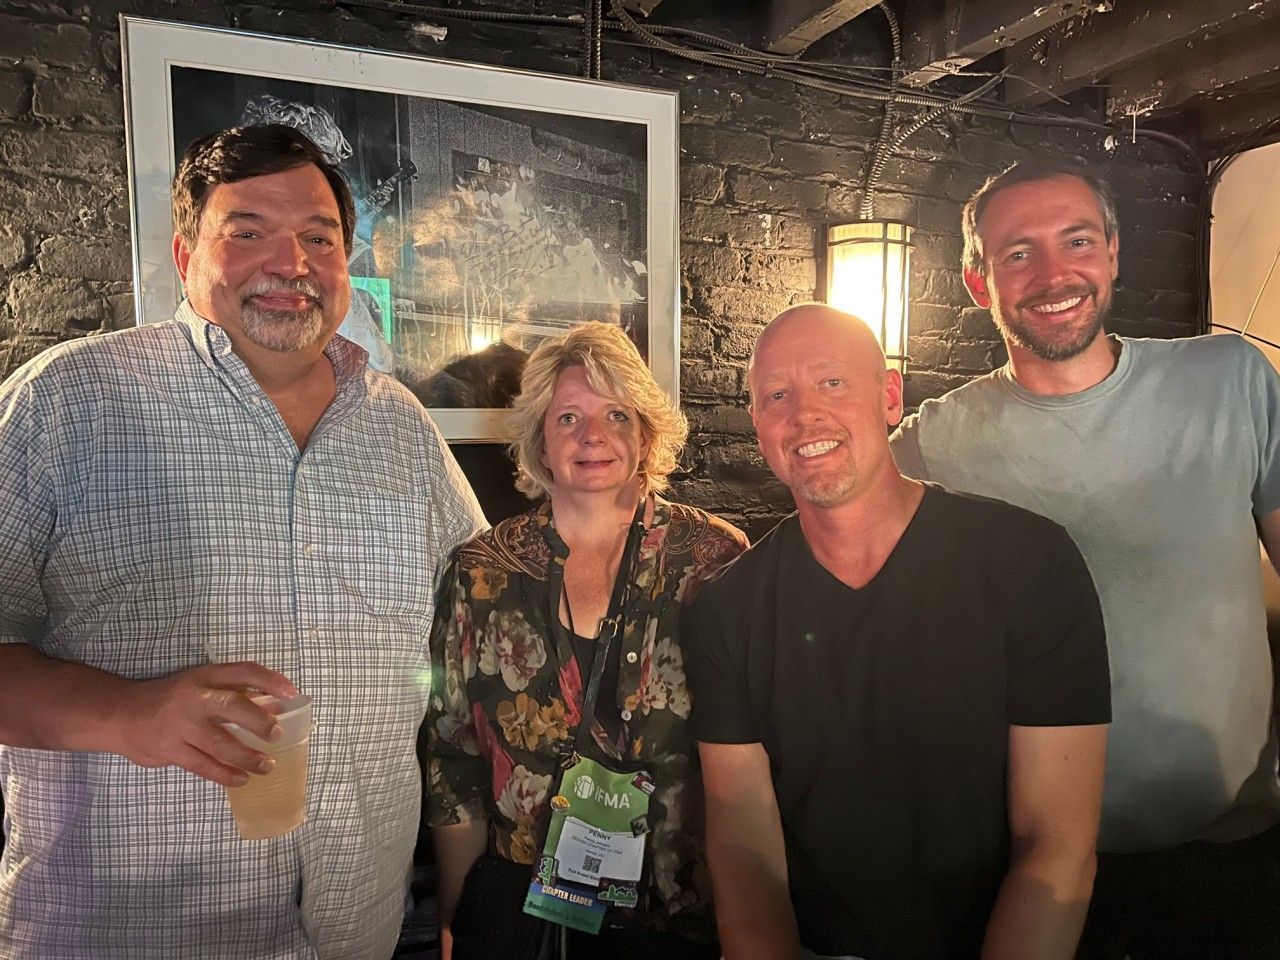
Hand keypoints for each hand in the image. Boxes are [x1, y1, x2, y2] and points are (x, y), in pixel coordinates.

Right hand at [110, 662, 298, 786]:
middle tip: (276, 735)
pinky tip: (242, 779)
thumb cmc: (173, 698)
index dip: (270, 680)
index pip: (243, 671)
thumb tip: (276, 704)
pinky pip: (203, 766)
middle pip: (232, 706)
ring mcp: (181, 726)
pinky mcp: (170, 750)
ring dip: (248, 756)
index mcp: (205, 677)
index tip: (292, 693)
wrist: (123, 715)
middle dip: (259, 721)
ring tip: (268, 765)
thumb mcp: (201, 684)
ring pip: (220, 743)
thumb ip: (236, 691)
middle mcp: (194, 698)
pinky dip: (225, 774)